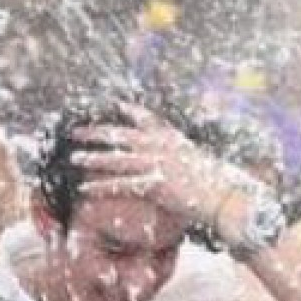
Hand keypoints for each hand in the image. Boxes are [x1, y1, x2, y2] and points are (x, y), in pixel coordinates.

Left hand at [72, 104, 263, 236]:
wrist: (226, 195)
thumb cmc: (215, 183)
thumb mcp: (198, 162)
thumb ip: (183, 157)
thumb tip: (177, 160)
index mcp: (172, 138)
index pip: (147, 118)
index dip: (129, 111)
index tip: (115, 105)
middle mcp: (161, 147)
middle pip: (121, 135)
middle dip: (96, 132)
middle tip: (76, 131)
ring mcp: (156, 164)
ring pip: (116, 158)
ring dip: (92, 157)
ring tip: (74, 158)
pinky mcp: (154, 184)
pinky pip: (120, 185)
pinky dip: (100, 187)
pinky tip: (84, 188)